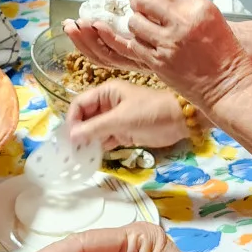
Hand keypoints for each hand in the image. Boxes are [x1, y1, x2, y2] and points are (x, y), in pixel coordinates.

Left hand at [66, 0, 251, 116]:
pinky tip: (142, 43)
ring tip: (143, 28)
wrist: (227, 85)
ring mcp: (168, 44)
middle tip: (139, 10)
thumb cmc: (222, 51)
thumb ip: (182, 1)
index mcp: (197, 8)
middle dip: (137, 5)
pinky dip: (134, 42)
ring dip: (135, 25)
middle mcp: (181, 23)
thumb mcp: (210, 17)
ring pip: (134, 24)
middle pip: (143, 3)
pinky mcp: (158, 62)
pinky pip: (134, 45)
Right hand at [67, 81, 187, 150]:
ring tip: (78, 157)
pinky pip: (106, 140)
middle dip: (78, 132)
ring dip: (87, 142)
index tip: (70, 137)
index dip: (73, 119)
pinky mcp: (124, 133)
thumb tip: (71, 136)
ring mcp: (116, 119)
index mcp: (106, 93)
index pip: (80, 104)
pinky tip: (92, 158)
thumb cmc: (150, 113)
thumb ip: (95, 128)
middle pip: (85, 118)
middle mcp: (108, 105)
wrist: (181, 121)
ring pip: (94, 130)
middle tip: (71, 151)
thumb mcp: (121, 119)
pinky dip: (99, 148)